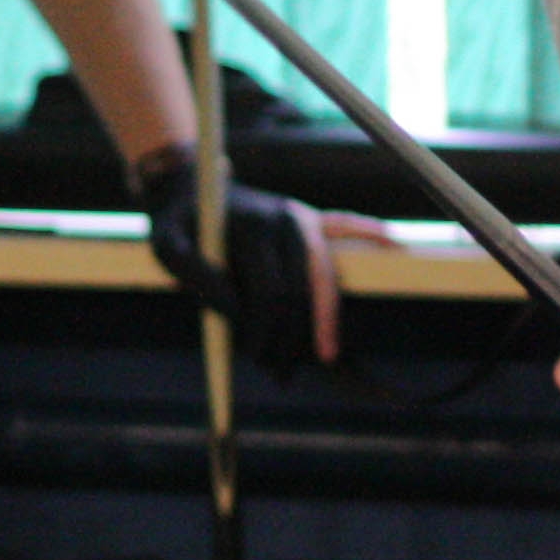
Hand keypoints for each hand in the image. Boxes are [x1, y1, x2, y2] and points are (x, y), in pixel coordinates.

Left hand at [134, 152, 380, 368]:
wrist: (190, 185)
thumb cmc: (178, 223)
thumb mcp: (166, 246)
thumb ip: (195, 275)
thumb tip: (234, 310)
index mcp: (253, 227)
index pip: (272, 292)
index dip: (266, 331)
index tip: (255, 358)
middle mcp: (286, 220)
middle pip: (303, 291)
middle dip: (295, 338)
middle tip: (280, 374)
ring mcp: (302, 218)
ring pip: (326, 276)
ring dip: (324, 321)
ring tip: (324, 358)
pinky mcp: (309, 217)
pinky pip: (344, 222)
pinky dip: (369, 230)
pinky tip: (393, 242)